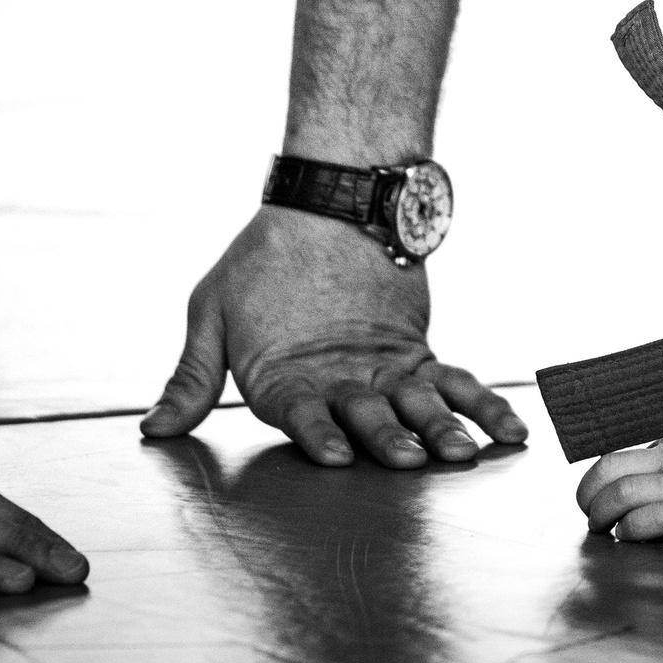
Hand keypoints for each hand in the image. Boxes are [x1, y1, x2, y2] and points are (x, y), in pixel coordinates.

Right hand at [141, 205, 525, 467]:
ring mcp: (380, 376)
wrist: (325, 203)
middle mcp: (334, 389)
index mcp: (282, 386)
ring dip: (438, 430)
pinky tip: (511, 431)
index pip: (302, 416)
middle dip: (388, 439)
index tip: (335, 455)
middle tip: (413, 459)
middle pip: (365, 419)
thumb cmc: (260, 260)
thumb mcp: (213, 310)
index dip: (318, 435)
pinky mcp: (417, 357)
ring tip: (463, 452)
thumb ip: (192, 373)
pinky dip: (481, 405)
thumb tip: (151, 428)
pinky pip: (454, 384)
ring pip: (413, 409)